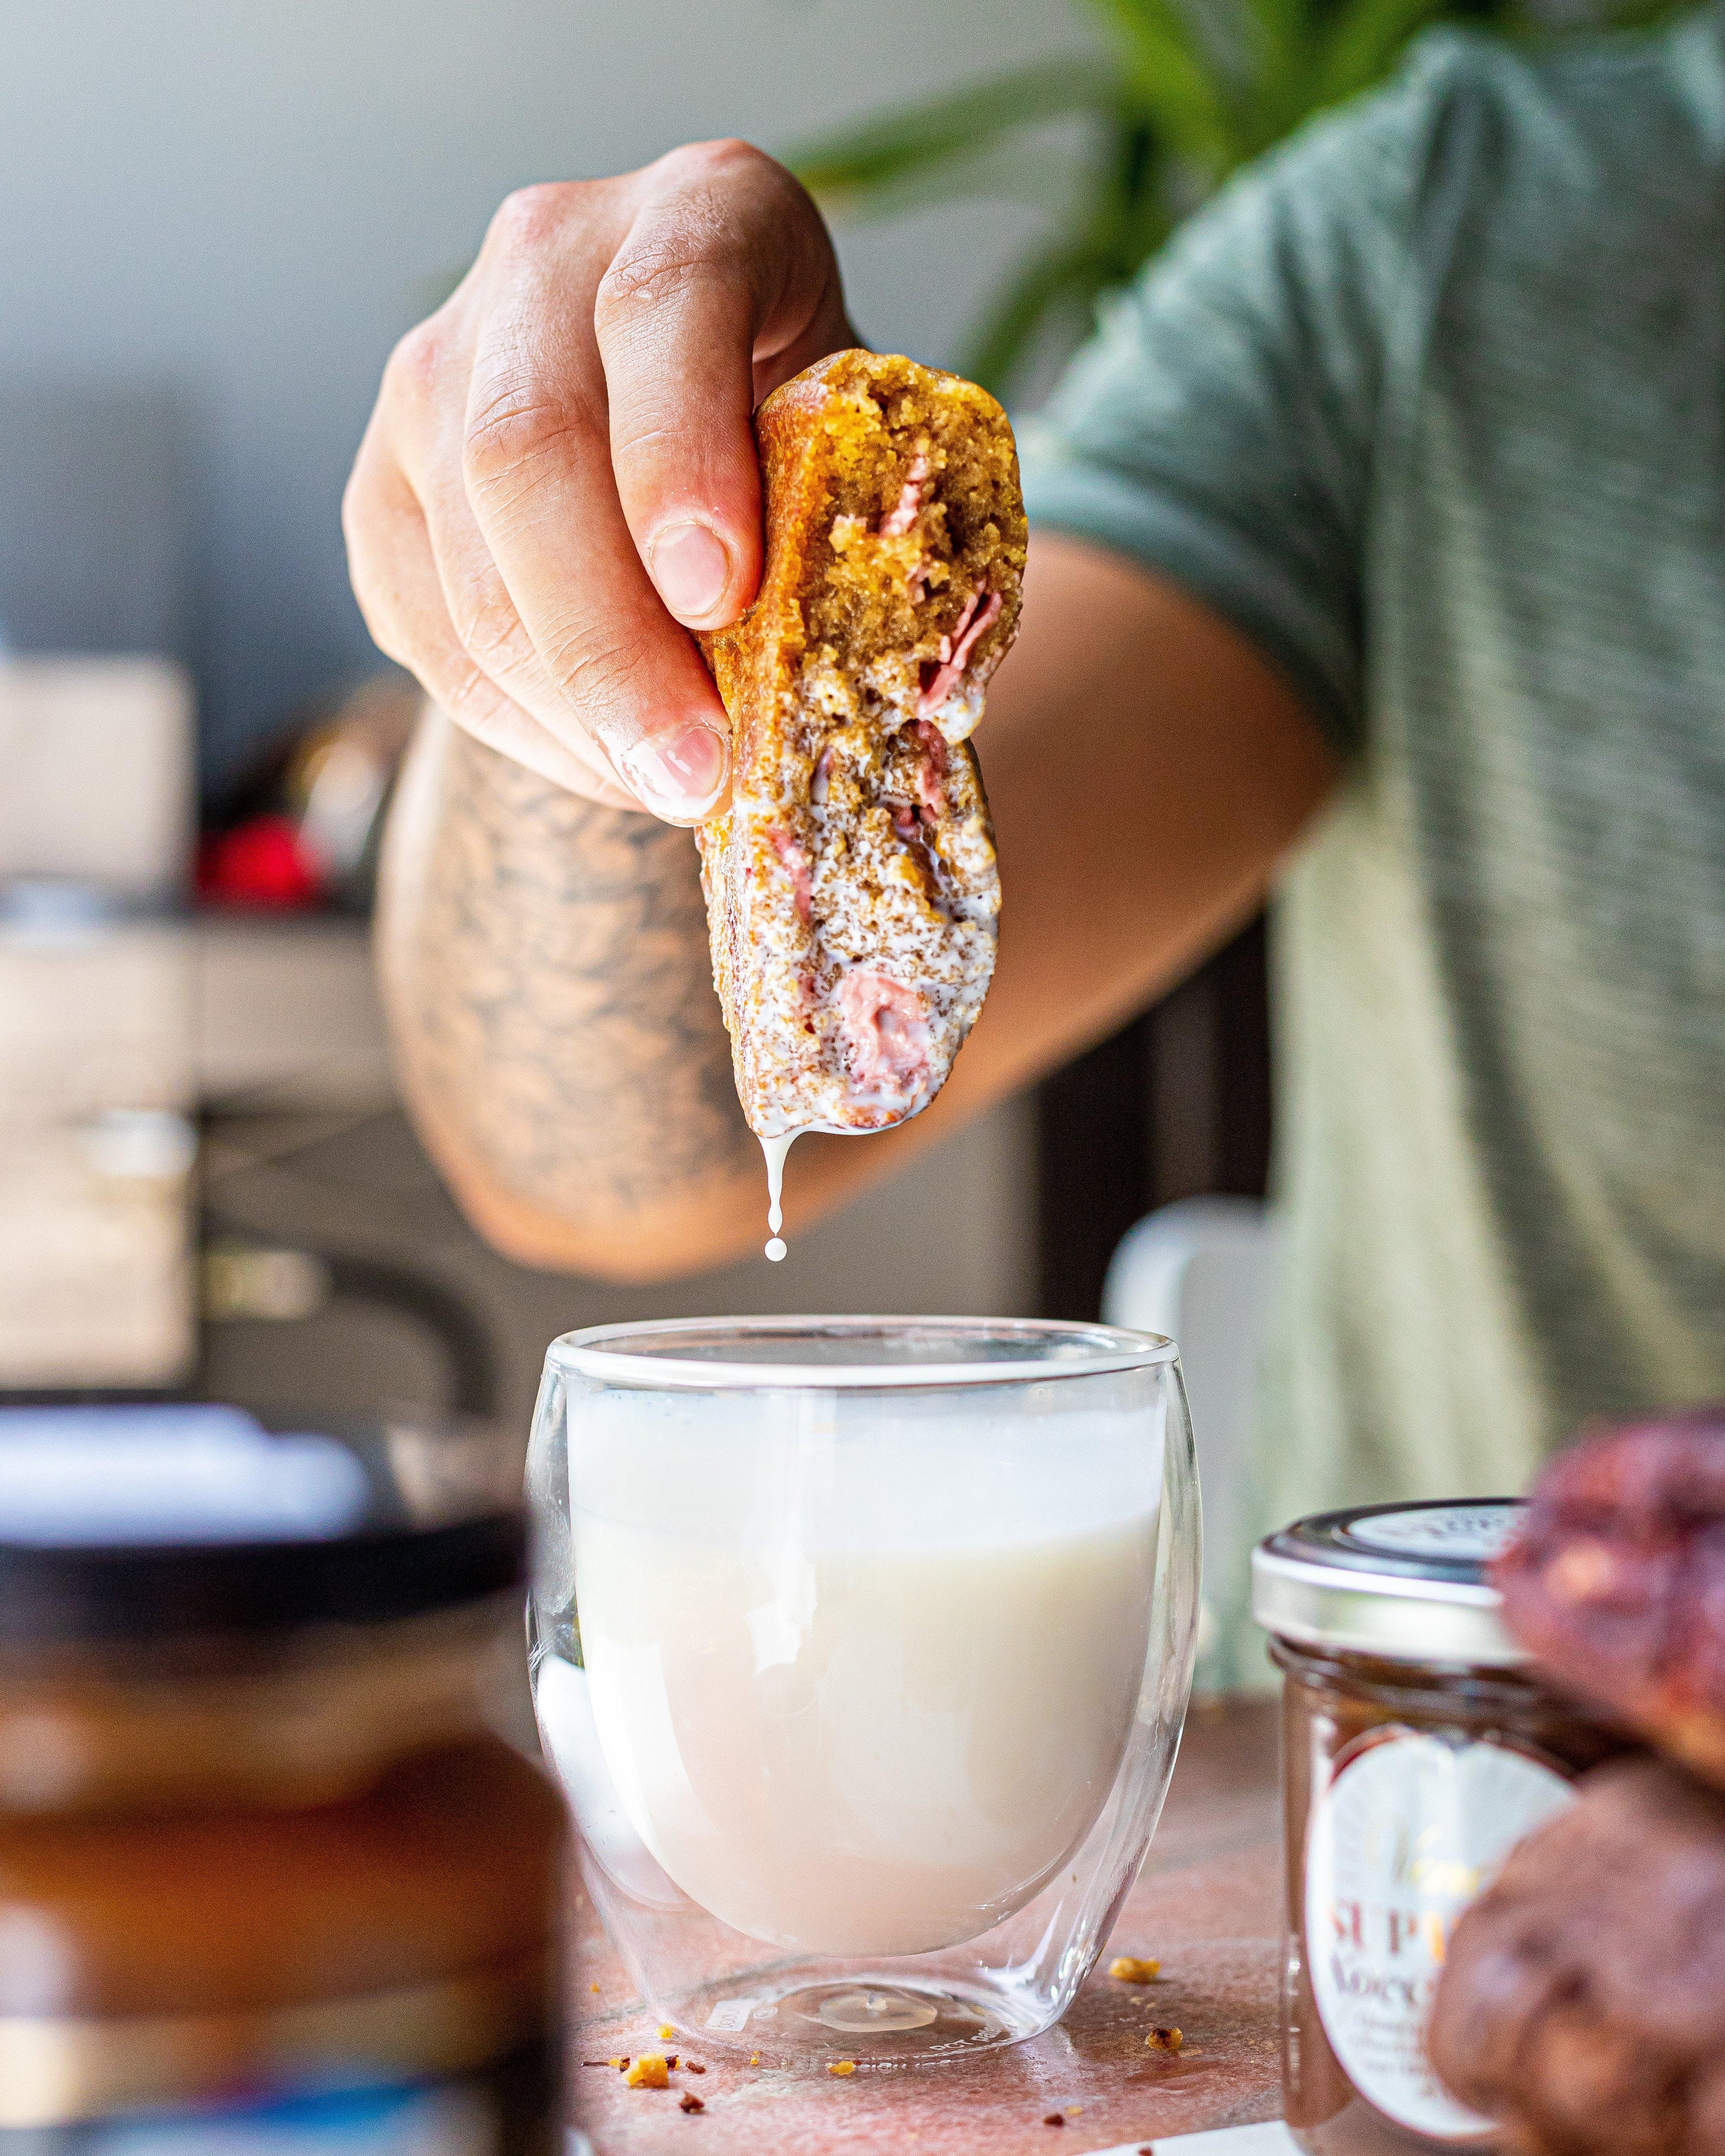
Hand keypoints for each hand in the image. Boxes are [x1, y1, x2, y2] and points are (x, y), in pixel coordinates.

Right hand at [343, 142, 854, 818]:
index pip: (667, 301)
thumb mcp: (866, 447)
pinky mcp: (382, 485)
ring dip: (571, 708)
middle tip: (695, 771)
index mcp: (702, 210)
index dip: (683, 453)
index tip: (722, 596)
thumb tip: (862, 667)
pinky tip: (609, 768)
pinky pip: (423, 627)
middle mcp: (546, 260)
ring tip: (670, 790)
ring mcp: (439, 368)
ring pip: (465, 561)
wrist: (698, 446)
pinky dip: (520, 725)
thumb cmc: (814, 444)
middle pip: (528, 453)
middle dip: (613, 642)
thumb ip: (859, 515)